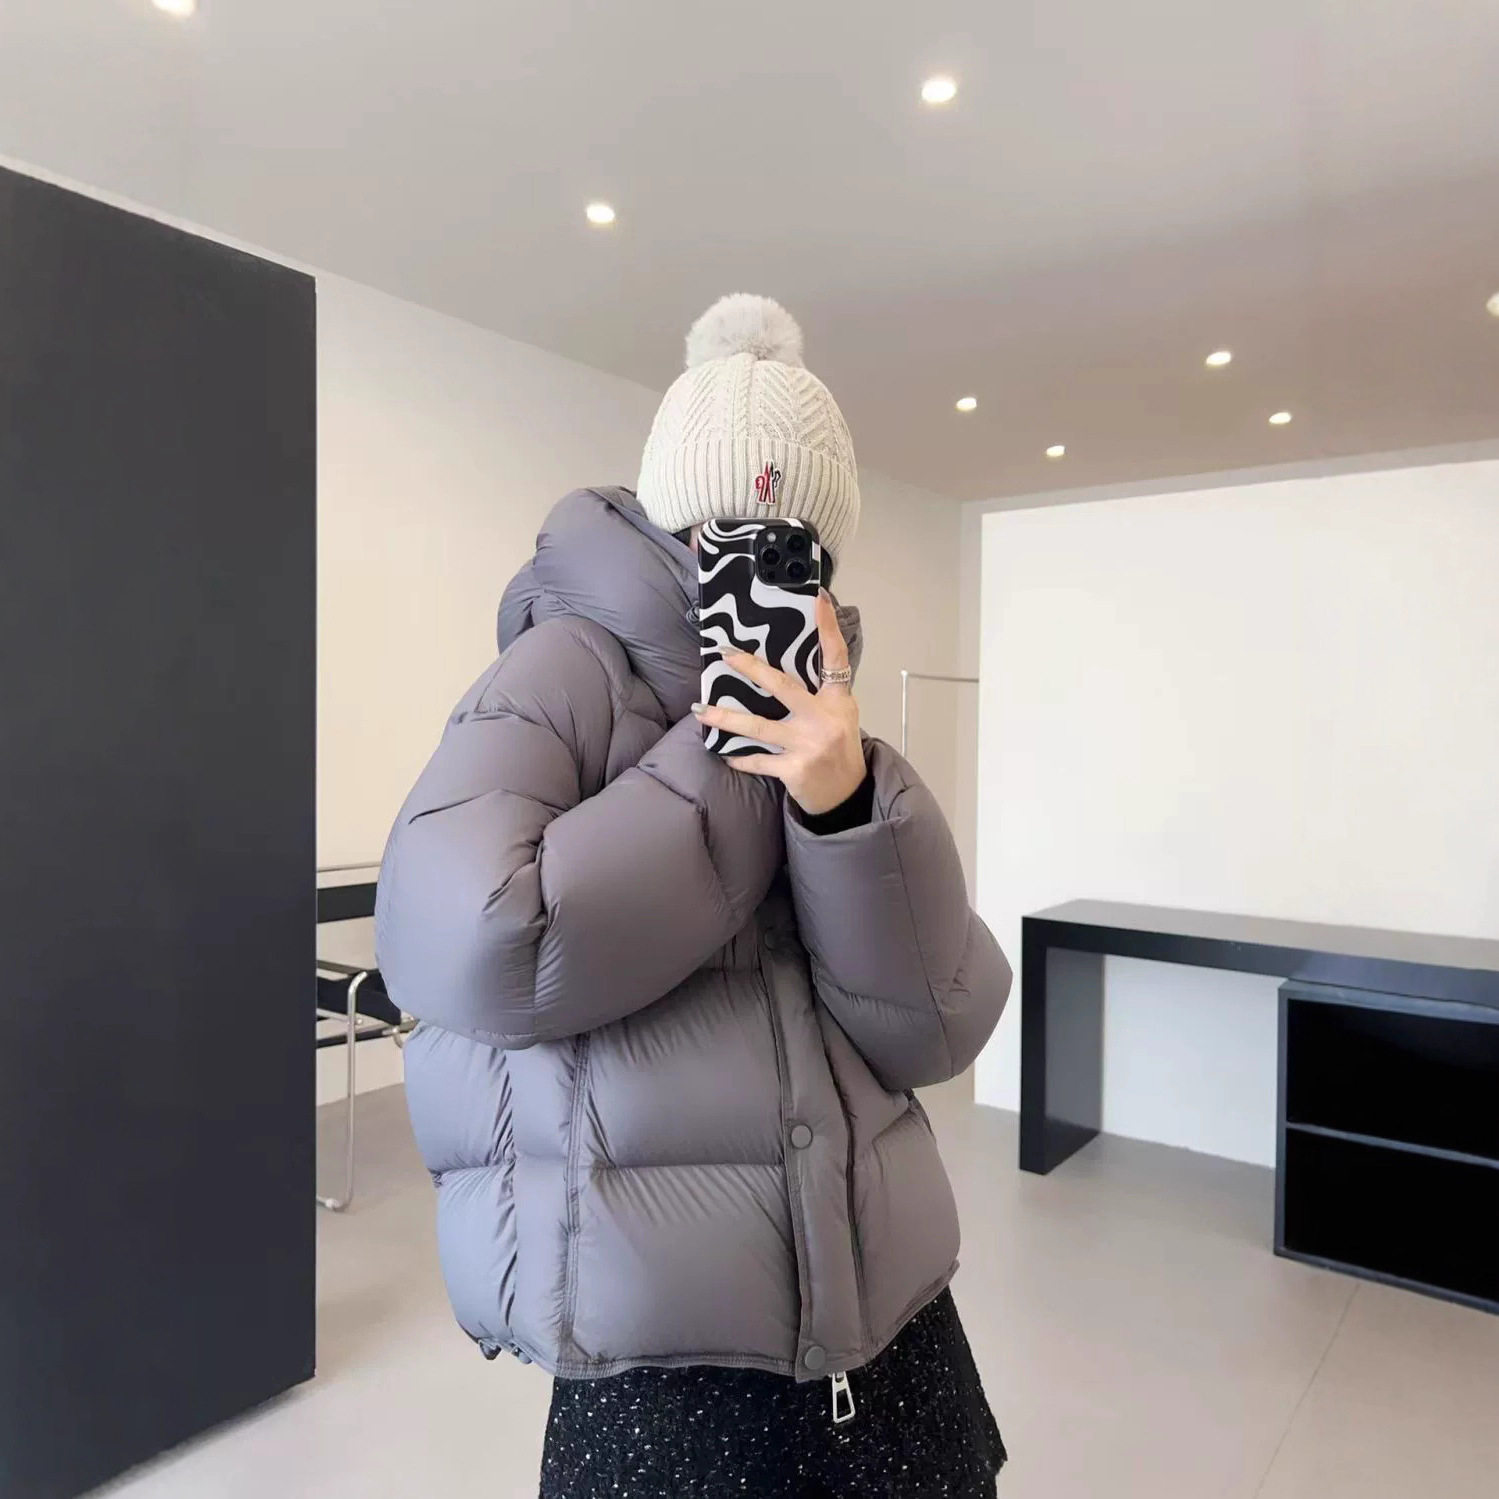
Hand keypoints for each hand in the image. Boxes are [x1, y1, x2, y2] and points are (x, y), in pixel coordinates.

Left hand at [692, 593, 865, 815]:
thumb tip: (779, 667)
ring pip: (758, 727)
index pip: (835, 656)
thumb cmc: (839, 747)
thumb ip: (819, 691)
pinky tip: (722, 753)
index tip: (818, 598)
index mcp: (838, 699)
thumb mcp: (840, 714)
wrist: (846, 794)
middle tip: (725, 654)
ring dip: (726, 719)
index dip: (828, 627)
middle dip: (751, 669)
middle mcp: (824, 719)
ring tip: (701, 711)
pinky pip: (758, 760)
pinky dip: (740, 758)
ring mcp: (808, 745)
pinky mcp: (794, 769)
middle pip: (782, 687)